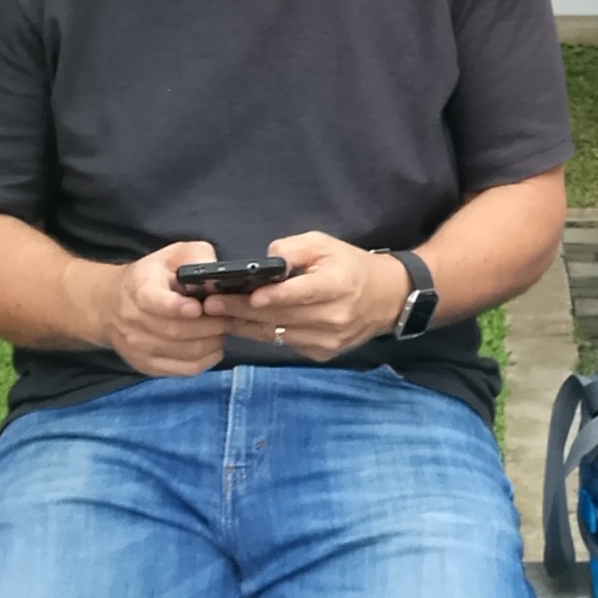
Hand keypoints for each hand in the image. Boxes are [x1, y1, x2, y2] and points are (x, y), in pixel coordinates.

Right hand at [91, 246, 243, 377]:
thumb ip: (197, 256)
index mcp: (138, 288)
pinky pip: (185, 370)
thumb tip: (214, 271)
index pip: (154, 301)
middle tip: (230, 316)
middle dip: (212, 324)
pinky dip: (207, 359)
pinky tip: (213, 346)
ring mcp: (137, 346)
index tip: (198, 307)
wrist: (111, 303)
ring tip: (222, 328)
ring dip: (213, 341)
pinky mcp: (147, 365)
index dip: (178, 307)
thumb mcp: (174, 255)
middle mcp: (132, 320)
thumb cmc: (154, 276)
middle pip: (177, 331)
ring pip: (185, 352)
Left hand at [228, 230, 418, 357]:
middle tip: (211, 305)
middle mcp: (336, 315)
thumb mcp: (324, 244)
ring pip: (276, 335)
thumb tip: (266, 263)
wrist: (386, 297)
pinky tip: (244, 325)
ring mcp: (329, 339)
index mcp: (339, 284)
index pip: (302, 293)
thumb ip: (293, 250)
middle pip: (280, 317)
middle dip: (242, 310)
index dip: (274, 296)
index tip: (246, 295)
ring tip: (218, 316)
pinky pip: (284, 345)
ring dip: (244, 326)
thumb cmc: (349, 266)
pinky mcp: (323, 353)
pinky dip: (261, 335)